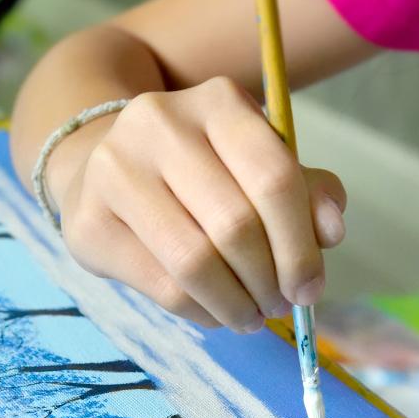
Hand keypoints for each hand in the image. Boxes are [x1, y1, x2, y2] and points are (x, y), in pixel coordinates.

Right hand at [57, 76, 346, 331]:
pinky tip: (214, 313)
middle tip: (279, 306)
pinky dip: (200, 312)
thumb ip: (304, 191)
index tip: (311, 289)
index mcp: (217, 101)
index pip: (274, 177)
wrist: (102, 164)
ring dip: (235, 304)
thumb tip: (331, 233)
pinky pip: (161, 285)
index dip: (300, 244)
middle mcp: (160, 123)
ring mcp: (114, 170)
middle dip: (268, 280)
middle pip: (235, 224)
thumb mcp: (257, 164)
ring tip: (250, 316)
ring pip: (195, 262)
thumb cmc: (199, 171)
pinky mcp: (88, 221)